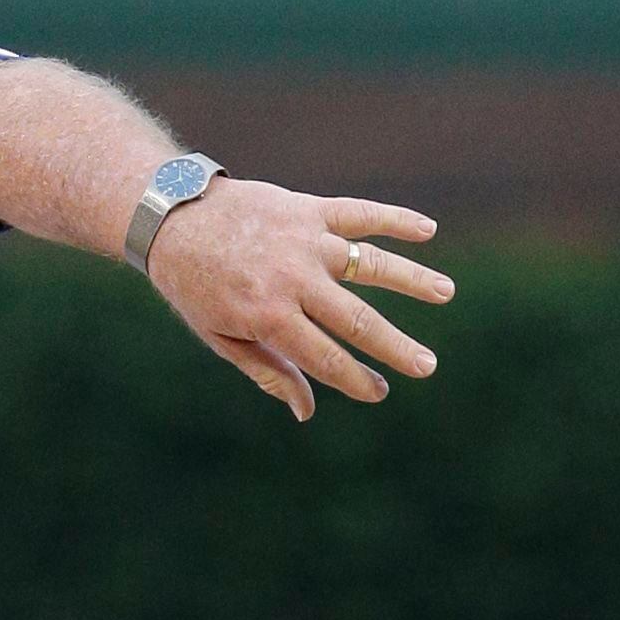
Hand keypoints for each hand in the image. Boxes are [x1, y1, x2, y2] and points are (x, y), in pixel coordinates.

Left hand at [145, 180, 453, 420]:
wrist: (174, 218)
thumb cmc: (196, 287)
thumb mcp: (222, 337)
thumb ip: (268, 371)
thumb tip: (306, 411)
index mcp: (268, 317)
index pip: (324, 357)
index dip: (354, 379)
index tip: (379, 392)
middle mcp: (292, 280)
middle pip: (357, 320)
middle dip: (394, 347)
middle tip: (426, 366)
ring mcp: (305, 241)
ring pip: (370, 263)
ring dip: (412, 280)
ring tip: (445, 293)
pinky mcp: (309, 209)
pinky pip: (361, 214)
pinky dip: (395, 220)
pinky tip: (427, 231)